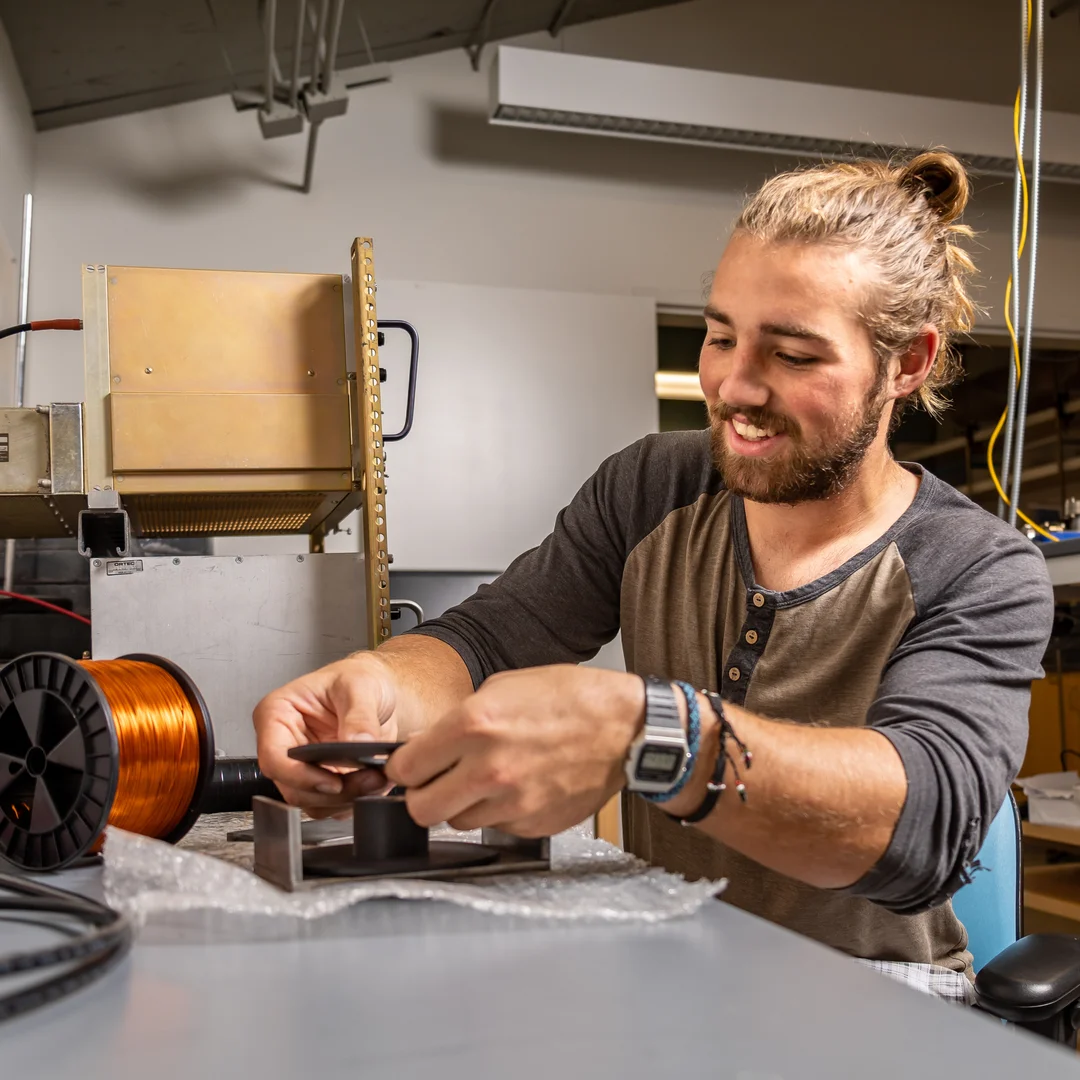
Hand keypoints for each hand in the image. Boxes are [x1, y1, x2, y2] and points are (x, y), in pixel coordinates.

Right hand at [253, 653, 398, 815]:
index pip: (274, 756)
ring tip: (376, 780)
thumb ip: (359, 714)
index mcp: (277, 713)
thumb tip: (358, 742)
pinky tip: (373, 783)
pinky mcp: (321, 780)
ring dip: (345, 799)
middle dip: (332, 791)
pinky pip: (330, 804)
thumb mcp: (361, 685)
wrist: (378, 690)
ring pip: (311, 801)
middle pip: (292, 787)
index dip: (300, 775)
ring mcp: (301, 765)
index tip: (333, 781)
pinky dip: (353, 800)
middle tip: (368, 780)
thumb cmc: (358, 678)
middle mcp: (284, 743)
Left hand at [384, 665, 644, 836]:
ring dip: (461, 804)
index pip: (405, 768)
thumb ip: (459, 719)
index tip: (407, 767)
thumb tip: (429, 744)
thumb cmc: (569, 699)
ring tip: (485, 778)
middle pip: (420, 809)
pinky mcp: (532, 823)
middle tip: (434, 782)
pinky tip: (517, 785)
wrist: (624, 727)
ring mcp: (511, 802)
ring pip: (457, 821)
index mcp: (474, 725)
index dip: (402, 767)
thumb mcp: (504, 687)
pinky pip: (495, 825)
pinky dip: (498, 811)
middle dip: (421, 795)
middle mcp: (488, 768)